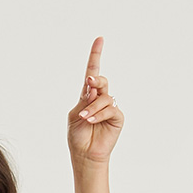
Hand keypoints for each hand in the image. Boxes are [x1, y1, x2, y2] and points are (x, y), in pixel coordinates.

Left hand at [67, 37, 123, 165]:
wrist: (85, 153)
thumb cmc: (77, 134)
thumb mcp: (75, 114)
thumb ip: (84, 99)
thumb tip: (94, 87)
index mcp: (87, 95)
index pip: (92, 71)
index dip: (96, 55)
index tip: (99, 39)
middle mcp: (100, 98)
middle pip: (100, 80)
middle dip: (96, 80)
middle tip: (90, 84)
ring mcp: (109, 107)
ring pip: (104, 97)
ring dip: (93, 107)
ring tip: (85, 118)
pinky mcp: (117, 117)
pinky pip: (110, 108)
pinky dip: (99, 114)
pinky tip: (91, 120)